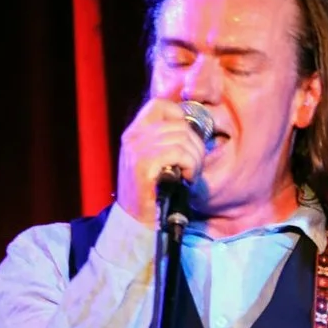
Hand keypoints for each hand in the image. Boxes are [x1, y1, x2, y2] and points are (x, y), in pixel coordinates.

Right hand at [114, 97, 208, 225]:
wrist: (136, 222)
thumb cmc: (152, 193)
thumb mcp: (154, 161)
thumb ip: (166, 141)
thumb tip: (193, 126)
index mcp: (133, 133)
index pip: (159, 104)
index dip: (180, 115)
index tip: (187, 138)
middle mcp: (132, 137)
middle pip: (178, 124)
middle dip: (195, 145)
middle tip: (194, 165)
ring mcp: (136, 150)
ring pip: (182, 138)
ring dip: (195, 158)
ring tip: (191, 174)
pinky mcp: (144, 165)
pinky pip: (179, 153)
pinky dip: (190, 165)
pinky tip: (187, 178)